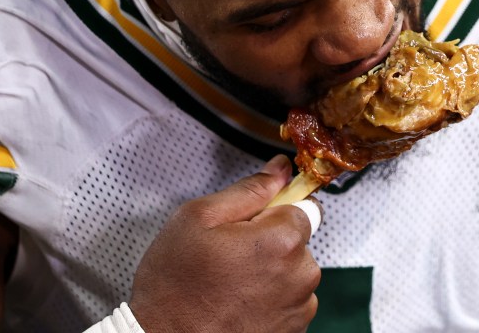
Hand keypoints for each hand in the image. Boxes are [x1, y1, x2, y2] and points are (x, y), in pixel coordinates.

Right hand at [129, 155, 320, 332]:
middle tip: (229, 256)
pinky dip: (268, 302)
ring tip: (229, 285)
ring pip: (293, 274)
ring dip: (270, 274)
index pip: (304, 207)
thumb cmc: (175, 286)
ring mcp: (299, 311)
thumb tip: (281, 168)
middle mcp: (301, 277)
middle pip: (299, 242)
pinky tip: (237, 305)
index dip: (273, 210)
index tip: (248, 223)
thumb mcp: (198, 218)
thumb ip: (249, 189)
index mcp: (282, 241)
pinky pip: (288, 303)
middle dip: (271, 243)